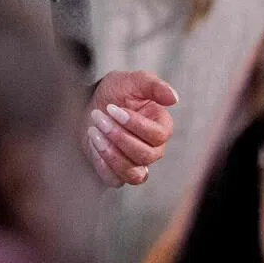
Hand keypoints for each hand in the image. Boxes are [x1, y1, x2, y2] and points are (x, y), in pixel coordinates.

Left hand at [83, 71, 177, 187]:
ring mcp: (135, 163)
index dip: (135, 124)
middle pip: (145, 155)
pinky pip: (116, 180)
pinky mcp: (117, 172)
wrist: (89, 101)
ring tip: (94, 131)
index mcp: (160, 126)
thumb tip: (174, 97)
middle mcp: (152, 148)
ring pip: (134, 174)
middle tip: (99, 117)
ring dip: (111, 153)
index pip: (157, 135)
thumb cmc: (115, 92)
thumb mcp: (133, 81)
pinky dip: (103, 165)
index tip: (113, 109)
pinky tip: (94, 144)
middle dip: (118, 136)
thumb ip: (154, 86)